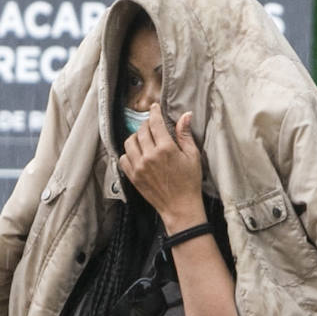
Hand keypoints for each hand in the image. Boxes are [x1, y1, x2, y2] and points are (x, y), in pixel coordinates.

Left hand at [119, 106, 205, 229]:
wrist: (180, 207)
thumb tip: (185, 115)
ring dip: (136, 137)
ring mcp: (139, 167)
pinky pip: (123, 158)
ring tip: (144, 139)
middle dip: (146, 124)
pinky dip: (128, 153)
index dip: (154, 112)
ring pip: (130, 142)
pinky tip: (137, 154)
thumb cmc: (190, 182)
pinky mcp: (133, 177)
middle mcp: (149, 156)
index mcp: (166, 149)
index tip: (154, 108)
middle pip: (141, 130)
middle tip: (152, 126)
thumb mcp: (192, 156)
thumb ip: (185, 135)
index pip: (155, 123)